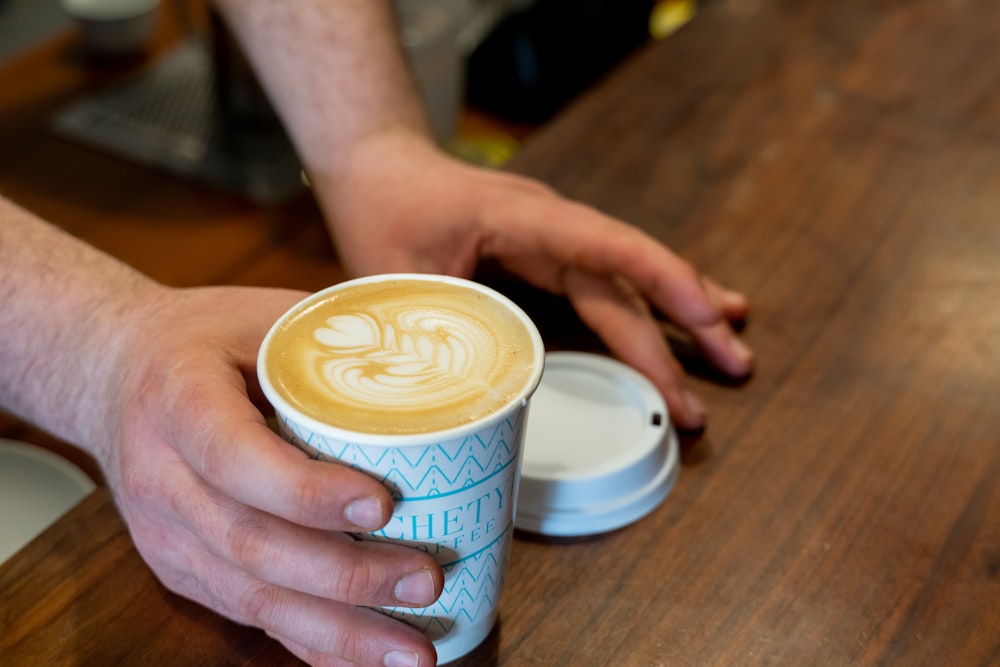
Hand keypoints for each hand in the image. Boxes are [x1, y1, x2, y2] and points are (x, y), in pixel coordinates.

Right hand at [100, 285, 441, 665]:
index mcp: (179, 400)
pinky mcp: (182, 568)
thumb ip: (333, 338)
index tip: (382, 503)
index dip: (307, 491)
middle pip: (251, 544)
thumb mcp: (258, 313)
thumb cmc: (198, 341)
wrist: (112, 373)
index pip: (236, 458)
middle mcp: (163, 477)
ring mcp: (167, 534)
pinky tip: (364, 658)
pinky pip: (248, 615)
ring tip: (412, 651)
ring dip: (339, 630)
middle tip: (424, 579)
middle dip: (345, 575)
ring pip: (250, 597)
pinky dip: (312, 643)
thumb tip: (437, 360)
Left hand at [316, 131, 753, 429]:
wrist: (378, 165)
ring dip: (681, 312)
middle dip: (683, 324)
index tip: (705, 317)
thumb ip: (435, 331)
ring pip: (628, 277)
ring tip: (734, 347)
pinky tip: (685, 318)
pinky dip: (649, 302)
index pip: (605, 248)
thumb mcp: (396, 274)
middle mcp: (551, 224)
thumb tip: (470, 402)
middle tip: (732, 370)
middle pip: (627, 276)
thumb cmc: (382, 208)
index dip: (659, 280)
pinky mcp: (548, 251)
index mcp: (520, 219)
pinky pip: (608, 279)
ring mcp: (554, 236)